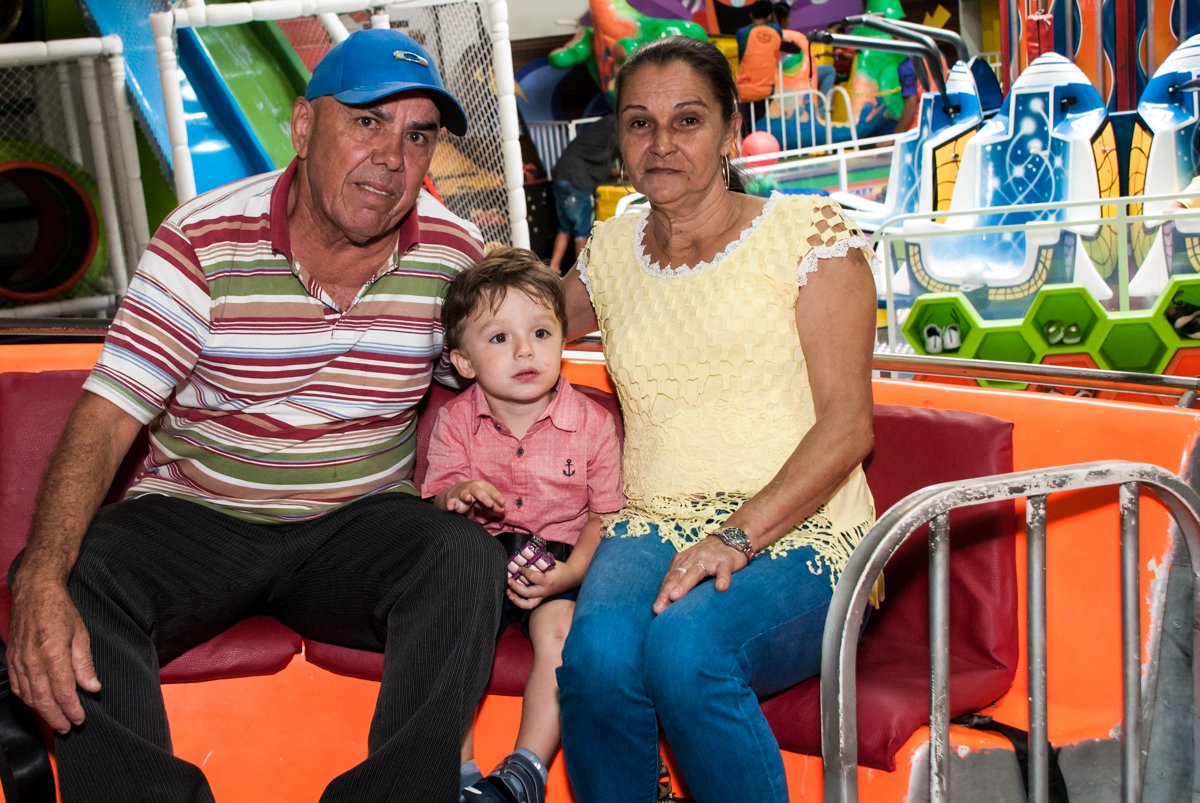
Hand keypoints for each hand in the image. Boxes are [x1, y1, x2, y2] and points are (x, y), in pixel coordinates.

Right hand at [7, 574, 100, 733]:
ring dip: (42, 712)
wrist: (35, 594)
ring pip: (29, 696)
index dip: (71, 709)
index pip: (63, 692)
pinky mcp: (11, 660)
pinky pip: (18, 686)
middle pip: (44, 700)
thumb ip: (84, 664)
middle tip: (67, 728)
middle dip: (56, 717)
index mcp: (53, 655)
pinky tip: (37, 703)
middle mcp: (32, 662)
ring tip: (55, 720)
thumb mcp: (81, 635)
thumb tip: (92, 688)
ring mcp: (19, 662)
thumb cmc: (61, 612)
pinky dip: (28, 699)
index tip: (79, 719)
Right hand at [437, 480, 505, 521]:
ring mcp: (461, 493)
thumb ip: (494, 504)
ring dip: (465, 495)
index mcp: (482, 486)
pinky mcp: (453, 499)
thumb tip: (503, 509)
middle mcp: (472, 488)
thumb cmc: (475, 496)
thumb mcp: (486, 500)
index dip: (497, 496)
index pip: (491, 490)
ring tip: (468, 498)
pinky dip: (450, 504)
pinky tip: (450, 507)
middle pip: (478, 491)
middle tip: (490, 503)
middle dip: (484, 497)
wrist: (457, 492)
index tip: (503, 502)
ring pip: (464, 493)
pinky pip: (451, 501)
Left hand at [506, 546, 582, 609]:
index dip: (524, 572)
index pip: (533, 577)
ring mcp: (543, 596)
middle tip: (509, 581)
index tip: (519, 568)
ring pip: (528, 605)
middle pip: (528, 594)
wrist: (571, 578)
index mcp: (547, 580)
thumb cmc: (560, 569)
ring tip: (509, 593)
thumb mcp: (551, 563)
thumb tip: (524, 559)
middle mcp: (544, 590)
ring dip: (516, 600)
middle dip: (516, 588)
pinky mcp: (541, 599)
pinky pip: (529, 604)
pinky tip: (513, 595)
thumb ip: (538, 563)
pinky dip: (520, 601)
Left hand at [653, 536, 747, 613]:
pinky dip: (722, 578)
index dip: (662, 594)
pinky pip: (723, 570)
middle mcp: (693, 559)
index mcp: (682, 561)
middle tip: (659, 607)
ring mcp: (709, 560)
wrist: (730, 539)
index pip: (669, 579)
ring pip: (695, 572)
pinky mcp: (726, 562)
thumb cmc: (707, 558)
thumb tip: (667, 603)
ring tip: (675, 596)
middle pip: (677, 576)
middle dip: (667, 591)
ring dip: (684, 584)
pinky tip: (721, 588)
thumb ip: (680, 580)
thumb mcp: (691, 566)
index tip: (657, 609)